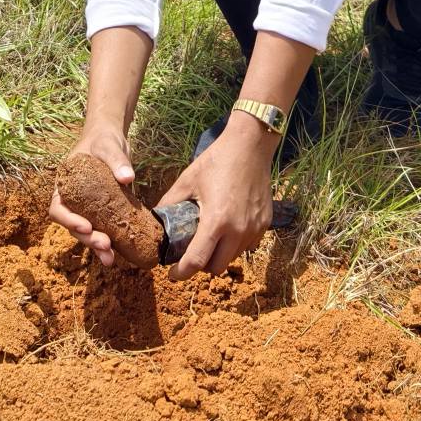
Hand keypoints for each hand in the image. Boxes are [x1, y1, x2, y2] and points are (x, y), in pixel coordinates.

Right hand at [50, 125, 135, 265]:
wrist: (112, 139)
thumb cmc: (103, 139)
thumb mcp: (108, 145)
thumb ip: (116, 159)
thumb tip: (128, 177)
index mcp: (64, 185)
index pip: (58, 208)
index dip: (69, 220)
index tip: (86, 226)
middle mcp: (73, 200)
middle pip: (73, 226)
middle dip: (87, 238)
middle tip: (104, 245)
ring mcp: (88, 208)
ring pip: (87, 232)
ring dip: (97, 246)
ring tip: (110, 259)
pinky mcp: (103, 211)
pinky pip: (104, 228)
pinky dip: (110, 241)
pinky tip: (119, 252)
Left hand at [155, 124, 272, 279]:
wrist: (250, 145)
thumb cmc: (217, 160)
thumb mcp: (188, 180)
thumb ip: (170, 202)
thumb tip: (155, 218)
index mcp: (216, 221)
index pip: (197, 261)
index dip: (181, 273)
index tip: (171, 274)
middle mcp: (238, 230)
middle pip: (216, 267)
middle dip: (200, 265)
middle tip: (190, 252)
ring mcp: (254, 228)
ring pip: (233, 258)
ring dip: (219, 254)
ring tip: (209, 237)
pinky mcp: (265, 224)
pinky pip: (247, 245)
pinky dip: (235, 244)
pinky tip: (227, 227)